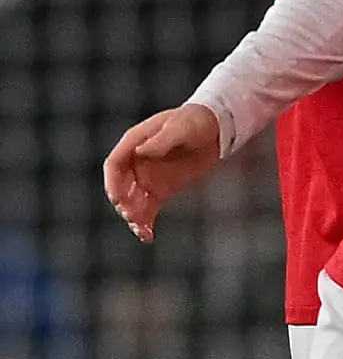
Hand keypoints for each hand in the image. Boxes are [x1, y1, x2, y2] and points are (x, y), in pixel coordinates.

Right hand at [103, 104, 224, 242]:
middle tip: (132, 215)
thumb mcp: (180, 128)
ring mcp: (147, 178)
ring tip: (142, 230)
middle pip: (120, 187)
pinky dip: (146, 222)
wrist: (214, 129)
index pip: (114, 165)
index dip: (113, 182)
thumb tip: (141, 152)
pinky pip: (148, 209)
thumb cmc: (194, 122)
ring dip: (133, 216)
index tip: (117, 197)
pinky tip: (148, 236)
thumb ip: (161, 141)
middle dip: (123, 202)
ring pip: (132, 201)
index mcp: (134, 144)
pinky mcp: (161, 190)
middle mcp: (136, 163)